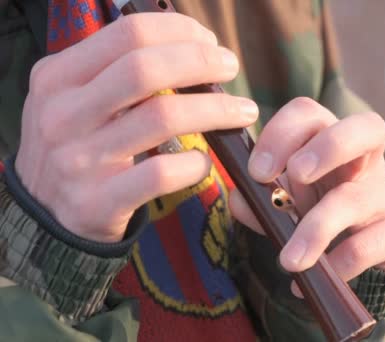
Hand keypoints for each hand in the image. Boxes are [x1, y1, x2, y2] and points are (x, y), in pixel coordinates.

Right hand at [15, 13, 258, 242]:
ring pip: (162, 117)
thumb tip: (193, 47)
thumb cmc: (77, 146)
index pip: (128, 34)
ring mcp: (78, 160)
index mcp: (58, 77)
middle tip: (231, 67)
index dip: (180, 32)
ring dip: (216, 110)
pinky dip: (195, 164)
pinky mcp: (98, 201)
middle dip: (202, 62)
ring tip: (242, 111)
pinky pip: (161, 173)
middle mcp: (62, 114)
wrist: (44, 216)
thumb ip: (119, 72)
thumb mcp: (77, 99)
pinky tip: (204, 161)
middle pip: (146, 69)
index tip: (210, 42)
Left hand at [229, 98, 384, 293]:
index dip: (283, 134)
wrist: (356, 251)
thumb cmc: (314, 212)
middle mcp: (365, 159)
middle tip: (295, 174)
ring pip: (356, 197)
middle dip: (329, 147)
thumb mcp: (284, 202)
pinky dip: (339, 263)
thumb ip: (260, 200)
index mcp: (328, 140)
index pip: (311, 114)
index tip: (257, 171)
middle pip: (366, 128)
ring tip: (289, 261)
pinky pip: (372, 243)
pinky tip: (313, 280)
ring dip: (317, 229)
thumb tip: (240, 201)